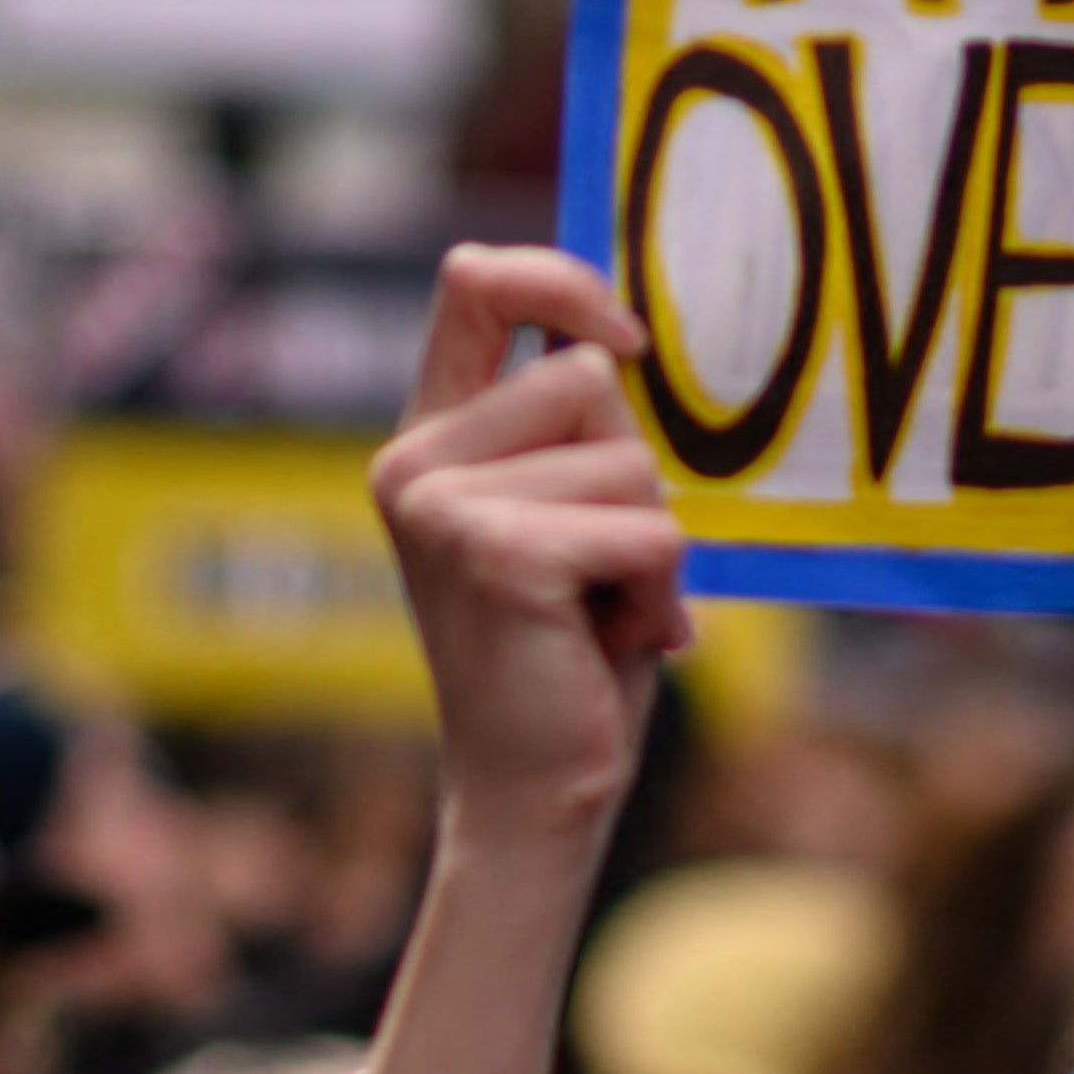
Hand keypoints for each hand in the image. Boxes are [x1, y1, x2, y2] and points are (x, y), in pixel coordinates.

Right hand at [371, 247, 694, 848]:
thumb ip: (576, 427)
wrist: (534, 792)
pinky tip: (618, 641)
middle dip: (634, 476)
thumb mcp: (569, 513)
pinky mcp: (495, 554)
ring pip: (630, 461)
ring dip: (652, 544)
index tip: (628, 344)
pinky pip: (646, 531)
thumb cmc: (570, 650)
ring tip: (603, 611)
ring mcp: (442, 505)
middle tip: (599, 572)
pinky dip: (659, 593)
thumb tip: (631, 339)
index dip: (561, 281)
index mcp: (428, 435)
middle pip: (587, 379)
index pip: (476, 282)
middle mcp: (414, 460)